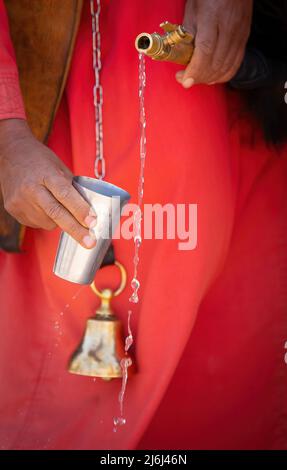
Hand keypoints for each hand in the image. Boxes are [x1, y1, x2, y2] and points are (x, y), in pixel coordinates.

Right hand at [0, 119, 96, 247]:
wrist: (10, 154)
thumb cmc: (40, 160)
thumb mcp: (60, 167)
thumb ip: (72, 188)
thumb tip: (89, 211)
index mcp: (46, 174)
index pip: (65, 194)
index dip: (80, 210)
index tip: (92, 222)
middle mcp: (31, 188)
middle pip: (56, 213)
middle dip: (76, 230)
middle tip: (90, 243)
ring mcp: (20, 201)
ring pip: (48, 222)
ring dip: (59, 220)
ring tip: (54, 204)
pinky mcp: (13, 210)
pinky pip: (37, 223)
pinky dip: (45, 219)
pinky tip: (41, 205)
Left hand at [176, 0, 252, 86]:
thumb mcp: (192, 8)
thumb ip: (188, 32)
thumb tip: (182, 55)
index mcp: (212, 16)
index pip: (204, 51)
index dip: (195, 70)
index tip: (184, 80)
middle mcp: (229, 27)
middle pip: (215, 63)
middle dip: (199, 77)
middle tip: (185, 79)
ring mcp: (239, 33)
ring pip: (226, 66)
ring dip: (209, 78)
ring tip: (196, 78)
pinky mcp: (245, 36)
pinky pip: (236, 63)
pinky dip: (223, 74)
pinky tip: (213, 77)